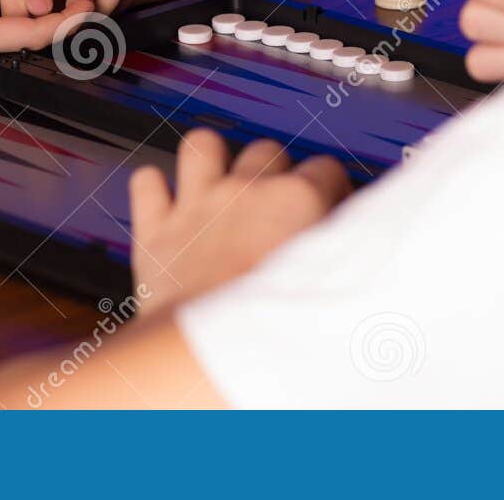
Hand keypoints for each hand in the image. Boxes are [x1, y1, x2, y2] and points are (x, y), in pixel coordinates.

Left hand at [128, 130, 350, 316]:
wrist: (210, 358)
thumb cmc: (274, 333)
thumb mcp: (336, 286)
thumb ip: (344, 251)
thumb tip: (357, 245)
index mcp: (297, 202)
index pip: (326, 168)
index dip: (329, 188)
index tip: (327, 206)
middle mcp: (246, 192)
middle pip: (267, 151)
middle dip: (273, 172)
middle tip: (276, 204)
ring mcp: (197, 205)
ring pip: (202, 145)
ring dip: (210, 160)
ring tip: (219, 180)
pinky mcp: (156, 229)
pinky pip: (146, 183)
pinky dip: (153, 189)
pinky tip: (165, 200)